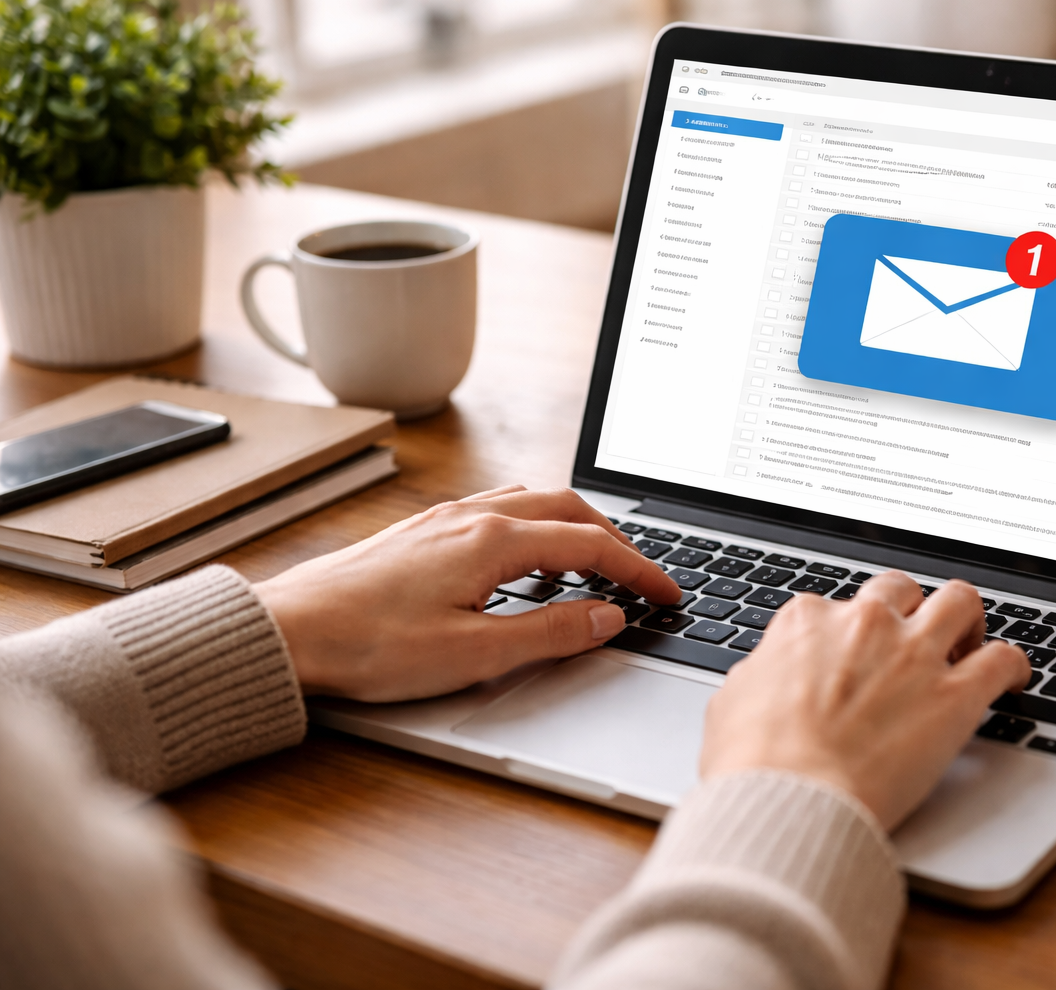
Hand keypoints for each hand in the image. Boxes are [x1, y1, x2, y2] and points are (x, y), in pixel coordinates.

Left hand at [254, 486, 678, 701]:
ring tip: (596, 564)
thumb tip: (607, 618)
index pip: (590, 546)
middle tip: (642, 577)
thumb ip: (550, 634)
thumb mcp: (473, 655)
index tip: (667, 593)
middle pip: (569, 509)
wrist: (287, 633)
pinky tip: (527, 559)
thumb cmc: (368, 647)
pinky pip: (499, 509)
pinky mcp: (422, 531)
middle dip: (616, 539)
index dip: (638, 571)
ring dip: (576, 526)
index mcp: (492, 542)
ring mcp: (444, 519)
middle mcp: (472, 517)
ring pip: (533, 502)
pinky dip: (537, 526)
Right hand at [699, 572, 1030, 829]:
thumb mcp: (731, 703)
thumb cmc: (753, 764)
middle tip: (915, 640)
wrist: (790, 801)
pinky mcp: (955, 694)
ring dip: (968, 620)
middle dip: (910, 609)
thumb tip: (763, 677)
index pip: (836, 606)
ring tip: (970, 643)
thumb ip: (759, 676)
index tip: (855, 655)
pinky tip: (1013, 679)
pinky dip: (1013, 665)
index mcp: (806, 622)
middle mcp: (864, 623)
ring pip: (961, 601)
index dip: (848, 633)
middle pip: (900, 588)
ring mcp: (914, 654)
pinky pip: (1003, 658)